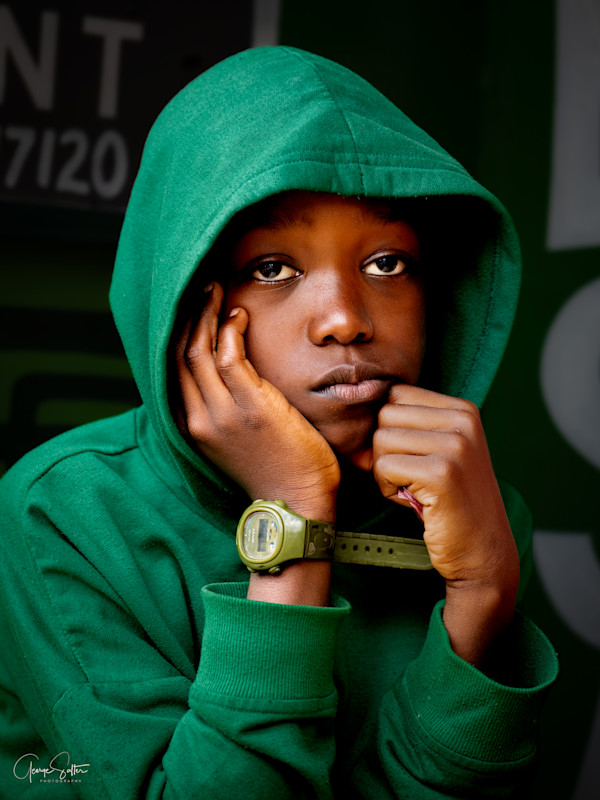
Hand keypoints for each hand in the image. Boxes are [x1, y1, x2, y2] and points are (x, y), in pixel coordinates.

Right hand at [174, 283, 339, 522]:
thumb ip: (225, 409)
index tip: (191, 309)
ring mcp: (222, 413)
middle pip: (180, 354)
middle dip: (188, 315)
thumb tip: (229, 373)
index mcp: (193, 426)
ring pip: (199, 351)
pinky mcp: (251, 407)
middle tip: (201, 288)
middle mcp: (200, 418)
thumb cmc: (275, 469)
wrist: (296, 503)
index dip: (179, 333)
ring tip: (215, 290)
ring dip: (206, 314)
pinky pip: (229, 357)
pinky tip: (238, 315)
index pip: (174, 369)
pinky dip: (230, 330)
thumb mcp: (237, 439)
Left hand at [372, 384, 519, 665]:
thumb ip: (407, 425)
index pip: (394, 395)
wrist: (483, 552)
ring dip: (386, 471)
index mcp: (462, 409)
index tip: (414, 459)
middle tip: (413, 478)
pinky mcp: (442, 472)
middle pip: (384, 415)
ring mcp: (455, 445)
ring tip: (415, 489)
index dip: (391, 429)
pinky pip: (383, 467)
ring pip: (380, 439)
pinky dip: (388, 489)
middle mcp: (463, 420)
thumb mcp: (438, 450)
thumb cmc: (449, 501)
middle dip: (385, 450)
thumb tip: (354, 413)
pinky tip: (414, 502)